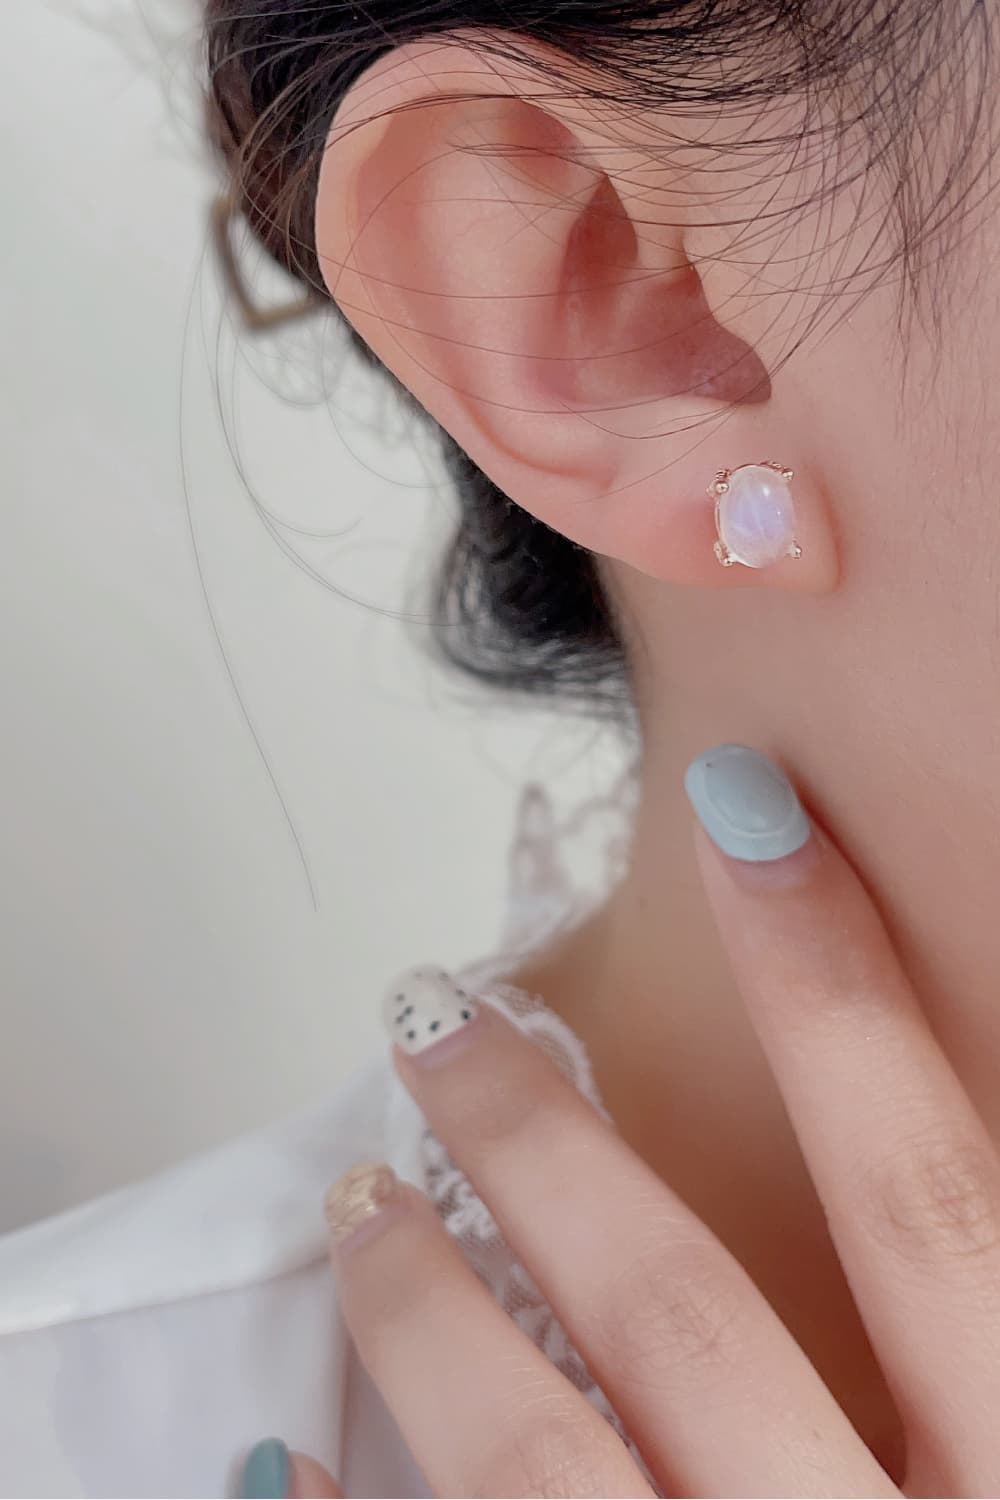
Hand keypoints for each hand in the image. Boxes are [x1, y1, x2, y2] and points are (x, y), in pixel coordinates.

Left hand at [246, 750, 999, 1496]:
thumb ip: (977, 1325)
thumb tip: (940, 1174)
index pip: (926, 1201)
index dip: (838, 994)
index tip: (750, 814)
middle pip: (680, 1313)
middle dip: (544, 1144)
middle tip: (438, 1022)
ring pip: (535, 1460)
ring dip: (426, 1309)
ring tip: (360, 1205)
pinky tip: (295, 1454)